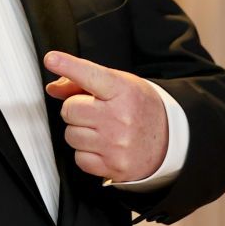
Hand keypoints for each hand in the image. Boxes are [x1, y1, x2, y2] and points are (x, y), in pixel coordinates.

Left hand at [44, 51, 168, 181]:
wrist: (172, 139)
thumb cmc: (140, 108)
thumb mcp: (119, 85)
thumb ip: (83, 82)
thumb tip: (54, 88)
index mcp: (123, 91)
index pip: (90, 76)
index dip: (68, 66)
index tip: (52, 59)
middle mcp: (121, 117)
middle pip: (69, 109)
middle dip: (76, 110)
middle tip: (95, 112)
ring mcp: (118, 143)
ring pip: (71, 135)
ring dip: (80, 133)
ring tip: (102, 130)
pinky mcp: (115, 166)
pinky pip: (79, 158)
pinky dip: (87, 154)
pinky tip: (104, 147)